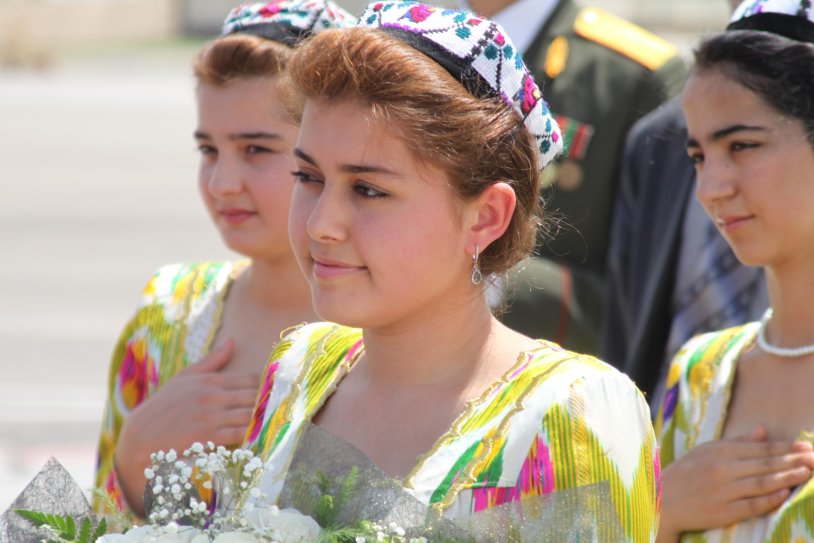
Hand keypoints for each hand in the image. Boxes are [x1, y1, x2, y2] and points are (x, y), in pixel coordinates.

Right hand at [113, 340, 261, 514]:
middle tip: (283, 406)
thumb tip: (231, 341)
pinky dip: (252, 435)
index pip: (250, 379)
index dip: (265, 386)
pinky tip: (259, 436)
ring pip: (250, 415)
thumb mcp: (185, 377)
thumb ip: (212, 361)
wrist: (142, 435)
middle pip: (254, 396)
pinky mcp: (209, 437)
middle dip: (268, 402)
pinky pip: (240, 434)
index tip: (277, 391)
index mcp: (210, 380)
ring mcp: (212, 417)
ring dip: (263, 419)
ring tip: (276, 421)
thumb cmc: (164, 405)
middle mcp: (213, 396)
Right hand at [657, 425, 813, 542]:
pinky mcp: (723, 511)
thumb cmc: (685, 473)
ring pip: (762, 483)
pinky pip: (752, 505)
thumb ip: (737, 442)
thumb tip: (763, 430)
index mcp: (719, 451)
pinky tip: (785, 494)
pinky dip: (770, 499)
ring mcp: (723, 491)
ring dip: (788, 478)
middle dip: (793, 460)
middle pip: (765, 464)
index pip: (760, 448)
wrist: (660, 499)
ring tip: (806, 473)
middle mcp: (722, 469)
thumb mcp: (706, 451)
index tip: (805, 446)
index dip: (785, 447)